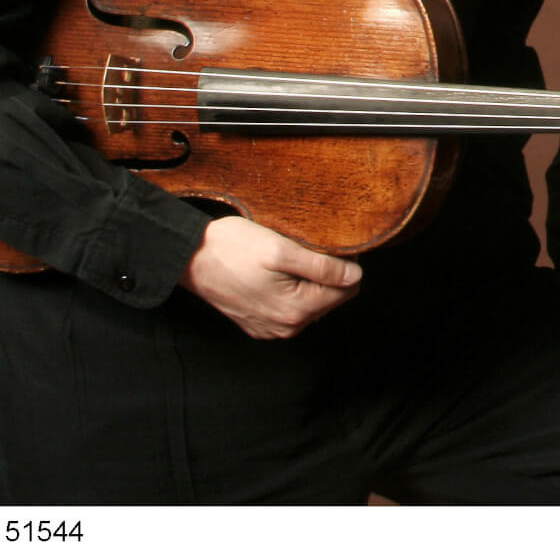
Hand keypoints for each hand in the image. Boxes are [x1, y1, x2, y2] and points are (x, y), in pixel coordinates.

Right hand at [178, 215, 361, 338]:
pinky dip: (291, 291)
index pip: (348, 290)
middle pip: (331, 298)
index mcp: (296, 310)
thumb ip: (322, 267)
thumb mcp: (282, 250)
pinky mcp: (259, 324)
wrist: (189, 258)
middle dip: (327, 275)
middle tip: (307, 249)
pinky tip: (276, 274)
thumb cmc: (233, 249)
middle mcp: (287, 327)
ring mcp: (271, 328)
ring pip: (312, 304)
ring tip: (289, 260)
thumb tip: (355, 276)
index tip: (330, 246)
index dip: (346, 264)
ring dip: (309, 282)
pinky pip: (290, 309)